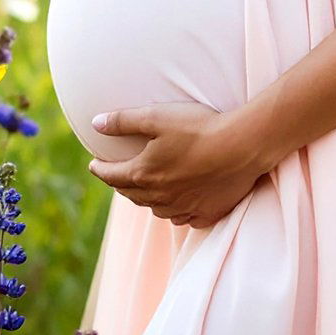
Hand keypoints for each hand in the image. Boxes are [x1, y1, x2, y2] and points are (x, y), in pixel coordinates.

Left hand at [87, 102, 265, 228]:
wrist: (242, 146)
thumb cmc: (199, 128)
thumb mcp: (156, 116)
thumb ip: (123, 120)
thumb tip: (95, 123)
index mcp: (143, 174)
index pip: (111, 176)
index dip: (99, 169)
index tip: (93, 165)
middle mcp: (159, 197)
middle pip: (131, 194)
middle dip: (120, 184)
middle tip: (117, 175)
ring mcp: (183, 209)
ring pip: (155, 208)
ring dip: (145, 198)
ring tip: (145, 188)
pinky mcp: (206, 213)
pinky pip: (182, 218)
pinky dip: (174, 211)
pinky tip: (176, 204)